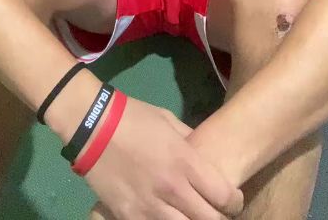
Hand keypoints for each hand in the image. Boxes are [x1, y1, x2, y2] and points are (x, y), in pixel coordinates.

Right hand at [85, 97, 243, 219]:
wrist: (93, 126)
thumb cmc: (135, 118)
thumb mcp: (170, 122)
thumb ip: (191, 142)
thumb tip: (204, 155)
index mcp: (185, 161)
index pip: (224, 196)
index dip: (234, 203)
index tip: (232, 201)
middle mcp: (172, 189)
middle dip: (219, 218)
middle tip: (216, 212)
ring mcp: (149, 207)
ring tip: (191, 216)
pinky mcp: (129, 217)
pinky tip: (166, 217)